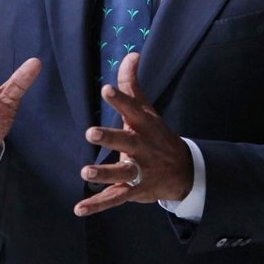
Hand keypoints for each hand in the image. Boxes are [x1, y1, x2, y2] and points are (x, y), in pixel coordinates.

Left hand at [74, 53, 193, 216]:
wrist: (184, 172)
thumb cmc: (157, 135)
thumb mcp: (146, 110)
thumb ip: (132, 85)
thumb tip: (131, 54)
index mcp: (143, 126)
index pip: (132, 110)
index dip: (120, 99)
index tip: (106, 89)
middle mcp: (142, 148)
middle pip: (126, 142)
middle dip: (110, 138)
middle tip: (91, 133)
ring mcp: (138, 171)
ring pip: (121, 173)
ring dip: (103, 174)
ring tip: (85, 172)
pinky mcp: (132, 191)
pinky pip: (113, 199)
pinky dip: (97, 206)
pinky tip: (79, 209)